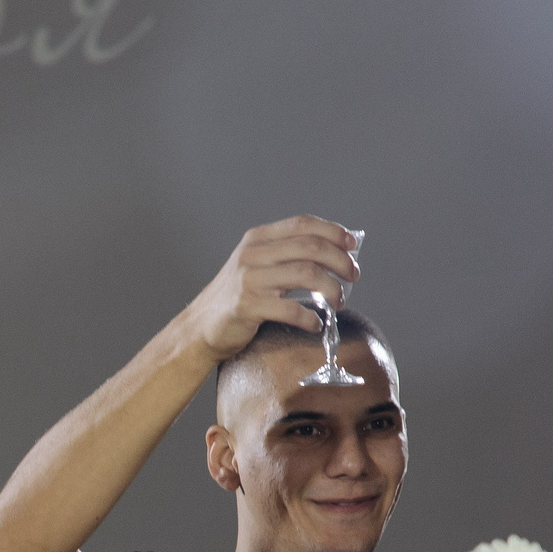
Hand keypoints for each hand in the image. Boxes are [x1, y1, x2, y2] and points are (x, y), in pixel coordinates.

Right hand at [168, 216, 360, 368]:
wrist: (199, 327)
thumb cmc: (236, 298)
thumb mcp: (256, 266)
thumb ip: (285, 255)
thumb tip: (335, 253)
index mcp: (257, 239)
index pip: (302, 224)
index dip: (333, 231)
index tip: (352, 245)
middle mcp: (252, 254)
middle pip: (310, 247)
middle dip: (340, 261)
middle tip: (353, 276)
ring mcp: (248, 280)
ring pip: (306, 274)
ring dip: (332, 288)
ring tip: (339, 301)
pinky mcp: (247, 306)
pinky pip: (290, 309)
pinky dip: (310, 317)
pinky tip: (315, 324)